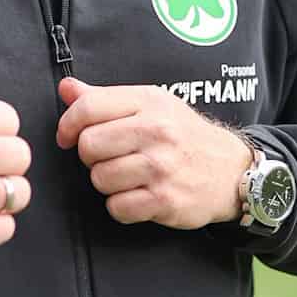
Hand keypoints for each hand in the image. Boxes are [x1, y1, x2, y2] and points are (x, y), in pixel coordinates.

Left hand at [55, 78, 252, 229]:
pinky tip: (137, 195)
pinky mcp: (166, 201)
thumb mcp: (149, 104)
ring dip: (106, 181)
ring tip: (126, 175)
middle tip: (107, 157)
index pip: (88, 107)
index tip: (66, 136)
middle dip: (89, 155)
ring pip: (99, 178)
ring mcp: (162, 168)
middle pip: (88, 145)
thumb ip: (103, 97)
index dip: (67, 124)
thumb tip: (66, 88)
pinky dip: (121, 206)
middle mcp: (156, 132)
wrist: (231, 170)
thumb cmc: (183, 134)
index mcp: (148, 102)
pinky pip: (117, 207)